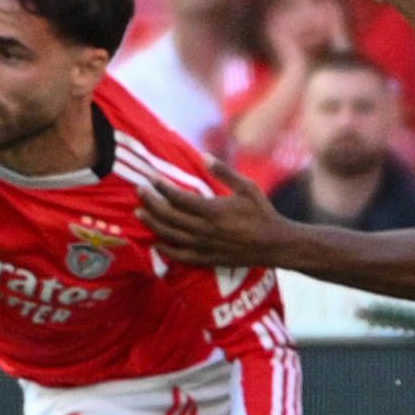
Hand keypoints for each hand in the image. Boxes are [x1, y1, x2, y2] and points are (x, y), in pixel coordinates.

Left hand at [134, 162, 290, 270]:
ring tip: (139, 213)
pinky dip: (165, 249)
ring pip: (170, 236)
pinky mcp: (207, 259)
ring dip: (152, 223)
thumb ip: (224, 172)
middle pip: (169, 216)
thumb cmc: (262, 213)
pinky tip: (156, 242)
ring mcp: (204, 246)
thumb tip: (203, 155)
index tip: (152, 178)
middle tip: (139, 190)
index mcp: (213, 211)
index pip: (179, 198)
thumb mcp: (247, 188)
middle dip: (151, 202)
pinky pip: (180, 256)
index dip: (162, 188)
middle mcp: (205, 230)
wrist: (275, 245)